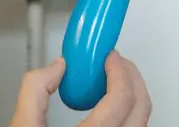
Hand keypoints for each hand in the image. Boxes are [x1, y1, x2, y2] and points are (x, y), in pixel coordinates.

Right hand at [10, 51, 151, 126]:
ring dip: (133, 97)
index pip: (121, 99)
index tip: (109, 58)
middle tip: (116, 63)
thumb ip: (35, 91)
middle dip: (132, 78)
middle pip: (142, 109)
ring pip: (142, 124)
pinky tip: (113, 109)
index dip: (119, 71)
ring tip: (114, 82)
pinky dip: (130, 116)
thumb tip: (57, 69)